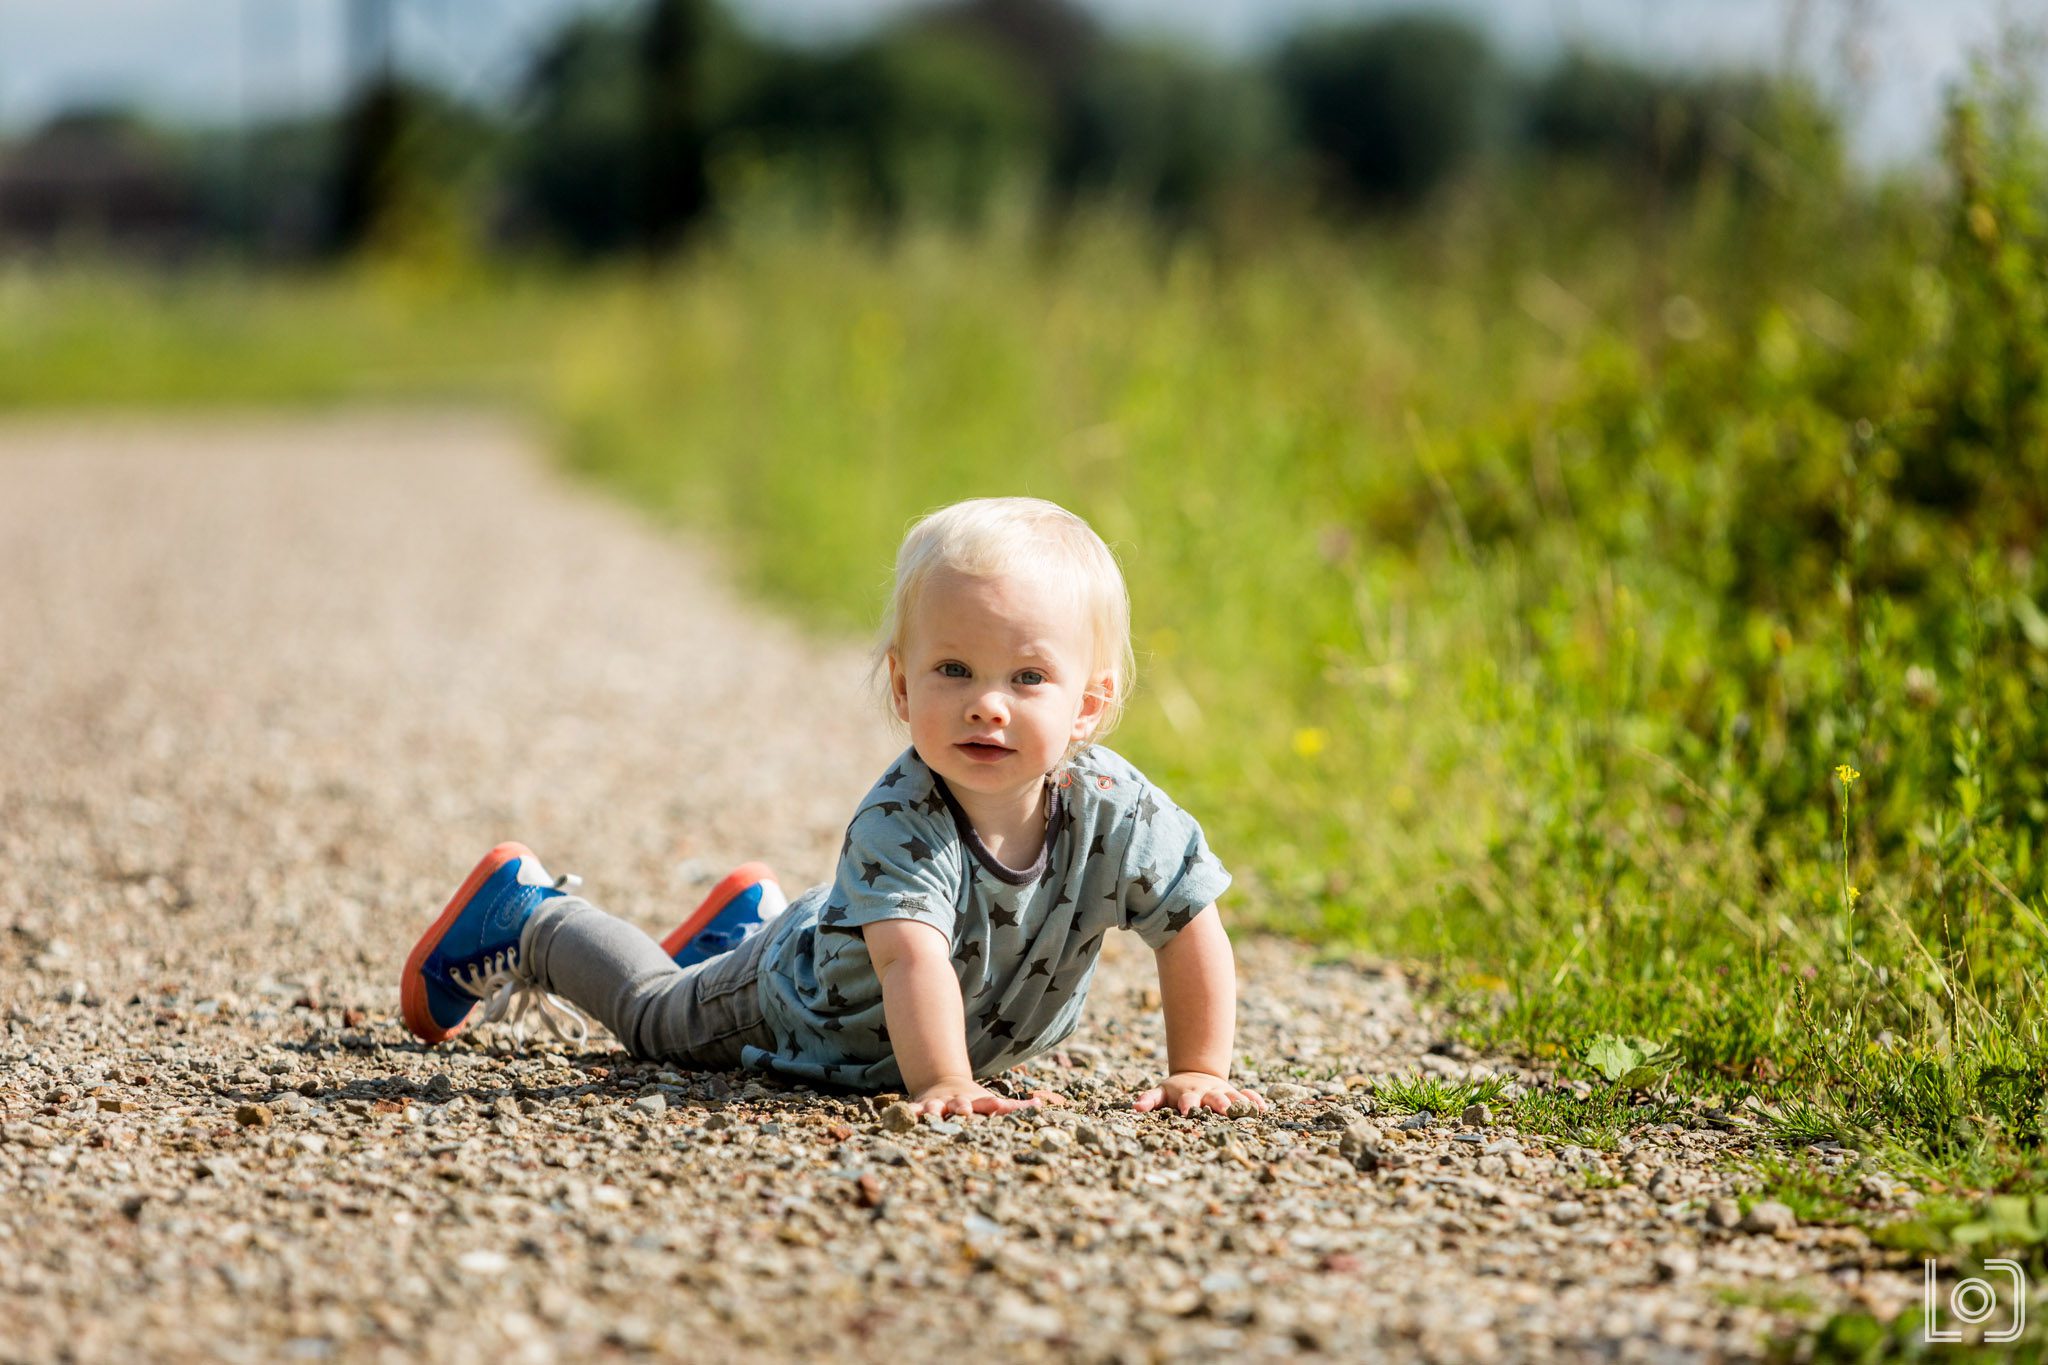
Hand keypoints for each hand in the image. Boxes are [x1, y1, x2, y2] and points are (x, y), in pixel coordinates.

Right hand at [909, 1077, 1039, 1117]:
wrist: (942, 1084)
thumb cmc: (972, 1100)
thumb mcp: (991, 1101)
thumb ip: (1014, 1107)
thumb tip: (1040, 1104)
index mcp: (975, 1102)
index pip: (985, 1102)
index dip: (991, 1103)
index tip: (996, 1104)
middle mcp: (955, 1102)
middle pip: (959, 1104)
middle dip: (961, 1107)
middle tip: (963, 1111)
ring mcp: (936, 1105)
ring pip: (932, 1107)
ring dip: (931, 1111)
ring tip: (929, 1114)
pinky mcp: (919, 1108)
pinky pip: (910, 1112)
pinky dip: (903, 1114)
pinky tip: (894, 1118)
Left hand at [1133, 1071, 1267, 1115]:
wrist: (1196, 1075)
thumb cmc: (1175, 1092)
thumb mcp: (1161, 1093)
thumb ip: (1150, 1099)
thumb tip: (1135, 1107)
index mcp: (1188, 1094)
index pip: (1187, 1099)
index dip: (1186, 1104)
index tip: (1185, 1111)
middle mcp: (1207, 1093)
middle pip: (1213, 1097)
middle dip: (1219, 1103)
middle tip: (1225, 1110)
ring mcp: (1222, 1093)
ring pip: (1233, 1096)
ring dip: (1241, 1103)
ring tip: (1250, 1110)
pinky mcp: (1234, 1094)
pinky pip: (1247, 1095)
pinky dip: (1255, 1100)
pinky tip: (1263, 1108)